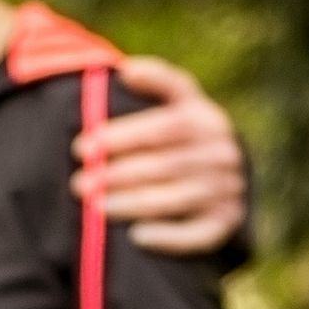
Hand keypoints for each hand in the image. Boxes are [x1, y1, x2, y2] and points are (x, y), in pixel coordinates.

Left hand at [74, 57, 246, 254]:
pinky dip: (166, 236)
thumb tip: (126, 71)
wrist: (230, 179)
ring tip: (95, 206)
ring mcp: (228, 188)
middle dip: (117, 173)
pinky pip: (196, 234)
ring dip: (131, 203)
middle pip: (164, 162)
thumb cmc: (184, 139)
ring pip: (176, 198)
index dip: (123, 134)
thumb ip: (156, 86)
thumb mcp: (178, 105)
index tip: (82, 146)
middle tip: (79, 183)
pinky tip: (136, 236)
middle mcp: (221, 150)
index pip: (164, 123)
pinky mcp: (227, 222)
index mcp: (204, 116)